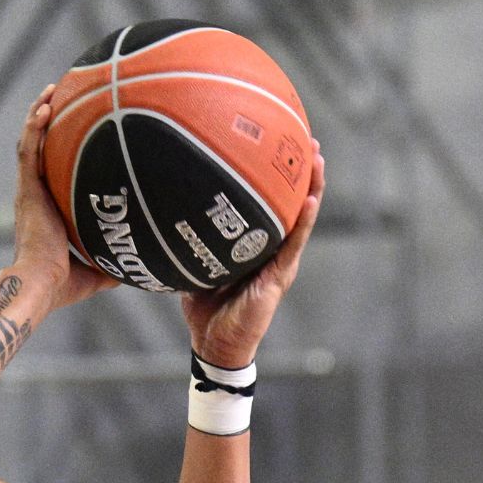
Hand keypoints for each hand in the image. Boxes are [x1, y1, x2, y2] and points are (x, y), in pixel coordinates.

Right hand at [13, 83, 118, 309]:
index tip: (67, 129)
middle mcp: (34, 195)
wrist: (41, 285)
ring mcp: (29, 191)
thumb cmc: (62, 285)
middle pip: (37, 148)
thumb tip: (142, 267)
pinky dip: (33, 128)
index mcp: (45, 209)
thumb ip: (114, 262)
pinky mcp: (27, 191)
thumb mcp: (96, 270)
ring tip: (50, 91)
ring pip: (29, 143)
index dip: (54, 149)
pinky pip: (28, 151)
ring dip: (37, 114)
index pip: (48, 170)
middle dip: (45, 122)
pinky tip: (44, 108)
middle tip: (58, 98)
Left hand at [181, 143, 324, 366]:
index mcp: (257, 244)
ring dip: (313, 188)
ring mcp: (280, 262)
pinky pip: (293, 245)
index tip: (282, 141)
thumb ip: (192, 236)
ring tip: (317, 160)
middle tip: (307, 139)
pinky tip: (310, 200)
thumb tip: (165, 203)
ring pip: (302, 219)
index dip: (280, 176)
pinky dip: (304, 222)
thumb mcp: (197, 261)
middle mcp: (274, 249)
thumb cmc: (205, 304)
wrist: (214, 343)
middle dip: (303, 172)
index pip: (273, 203)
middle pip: (294, 203)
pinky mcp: (279, 278)